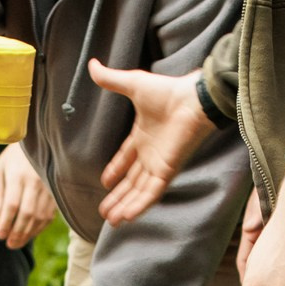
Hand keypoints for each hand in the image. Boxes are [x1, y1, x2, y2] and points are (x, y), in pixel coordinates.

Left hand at [0, 142, 56, 248]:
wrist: (37, 141)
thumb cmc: (12, 158)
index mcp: (18, 175)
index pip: (12, 204)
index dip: (5, 223)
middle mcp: (35, 181)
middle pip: (27, 213)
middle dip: (17, 232)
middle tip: (9, 244)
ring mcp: (48, 187)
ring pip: (40, 216)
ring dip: (29, 233)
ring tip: (17, 243)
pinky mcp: (55, 192)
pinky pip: (49, 214)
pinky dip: (40, 227)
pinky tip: (30, 234)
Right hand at [93, 62, 216, 224]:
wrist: (192, 98)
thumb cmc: (167, 90)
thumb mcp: (133, 85)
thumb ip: (111, 80)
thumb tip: (92, 64)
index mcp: (143, 136)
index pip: (126, 159)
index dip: (115, 170)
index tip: (105, 183)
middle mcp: (151, 154)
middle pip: (131, 181)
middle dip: (118, 197)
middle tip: (104, 211)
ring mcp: (159, 164)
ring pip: (139, 192)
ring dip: (125, 206)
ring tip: (111, 221)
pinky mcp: (167, 171)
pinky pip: (151, 193)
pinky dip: (139, 206)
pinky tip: (126, 217)